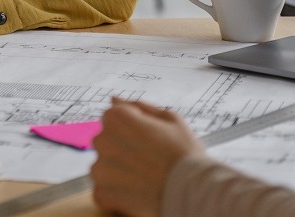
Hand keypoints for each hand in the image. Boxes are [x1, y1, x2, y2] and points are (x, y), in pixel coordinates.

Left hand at [90, 98, 203, 216]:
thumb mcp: (171, 119)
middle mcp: (103, 140)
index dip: (134, 129)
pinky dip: (116, 193)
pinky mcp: (102, 194)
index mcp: (117, 118)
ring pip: (104, 167)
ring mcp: (100, 169)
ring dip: (119, 172)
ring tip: (144, 178)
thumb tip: (114, 100)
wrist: (194, 193)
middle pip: (107, 142)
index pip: (114, 118)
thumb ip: (139, 107)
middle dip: (123, 149)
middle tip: (149, 161)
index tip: (151, 141)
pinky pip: (103, 190)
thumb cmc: (185, 153)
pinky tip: (137, 193)